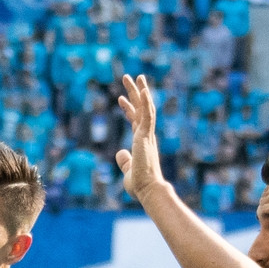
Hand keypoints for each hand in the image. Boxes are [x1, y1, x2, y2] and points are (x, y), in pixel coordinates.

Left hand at [114, 73, 165, 202]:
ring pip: (146, 108)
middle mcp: (146, 136)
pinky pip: (148, 116)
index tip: (121, 98)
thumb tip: (119, 153)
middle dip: (135, 93)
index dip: (129, 108)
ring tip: (135, 77)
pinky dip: (146, 102)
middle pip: (141, 109)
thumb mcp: (128, 170)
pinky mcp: (146, 137)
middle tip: (129, 78)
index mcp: (142, 142)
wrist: (149, 190)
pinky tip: (142, 90)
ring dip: (140, 91)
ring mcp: (147, 135)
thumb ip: (125, 161)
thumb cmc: (140, 184)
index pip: (136, 120)